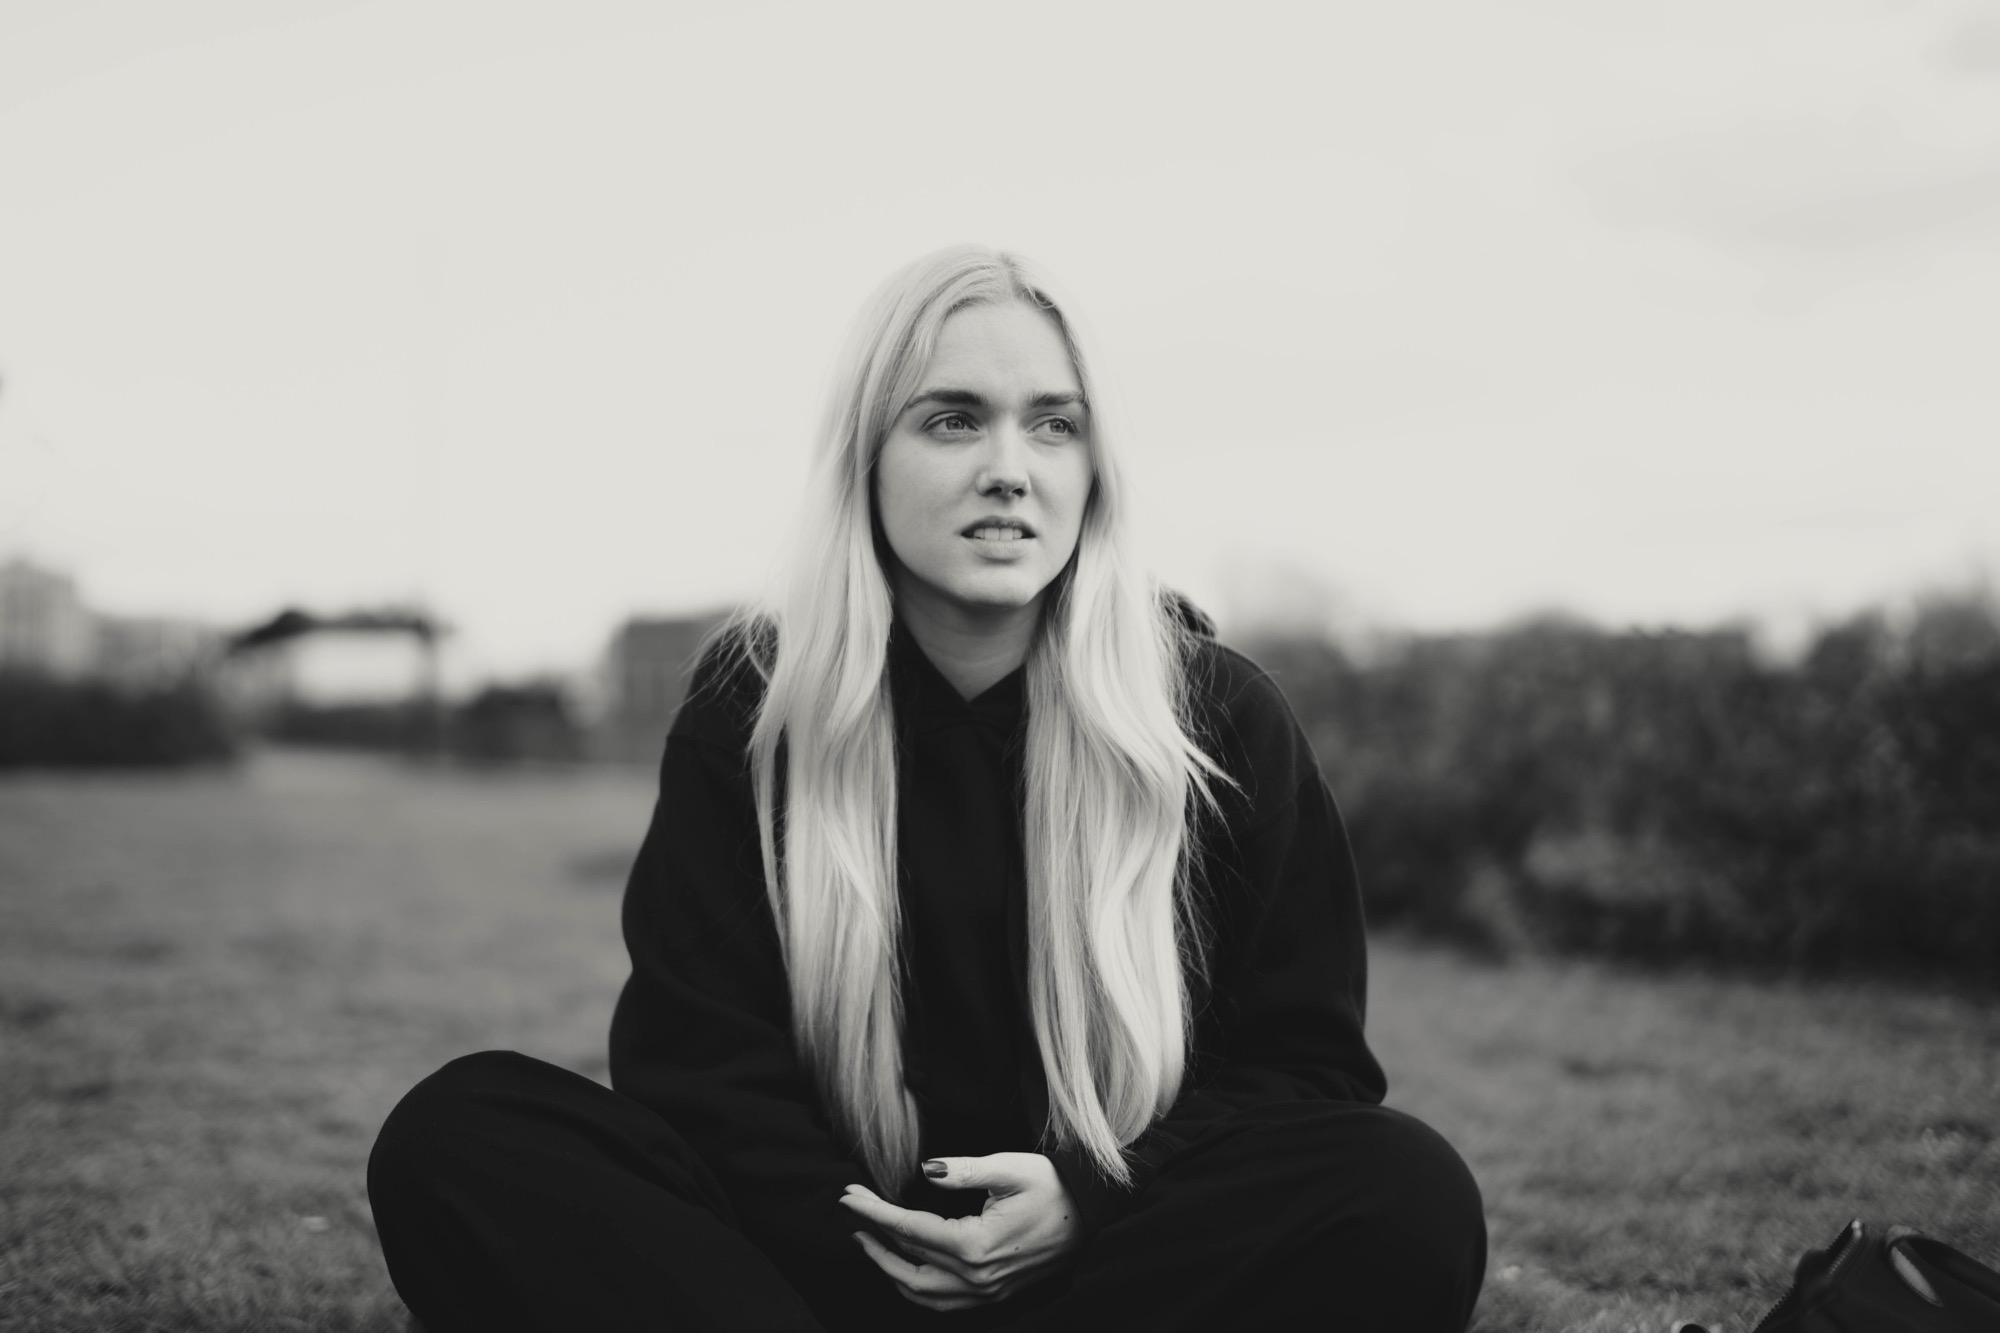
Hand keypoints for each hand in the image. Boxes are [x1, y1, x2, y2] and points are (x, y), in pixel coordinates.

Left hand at [839, 1152, 1084, 1311]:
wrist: (1091, 1214)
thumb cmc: (1052, 1186)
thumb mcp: (1009, 1168)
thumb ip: (962, 1170)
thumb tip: (924, 1170)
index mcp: (975, 1245)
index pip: (908, 1229)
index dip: (873, 1212)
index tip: (847, 1195)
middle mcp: (976, 1277)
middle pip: (906, 1263)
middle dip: (873, 1236)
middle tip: (852, 1212)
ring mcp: (985, 1291)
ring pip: (919, 1292)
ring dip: (888, 1267)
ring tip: (869, 1241)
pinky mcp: (993, 1294)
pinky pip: (941, 1303)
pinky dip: (913, 1289)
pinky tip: (905, 1269)